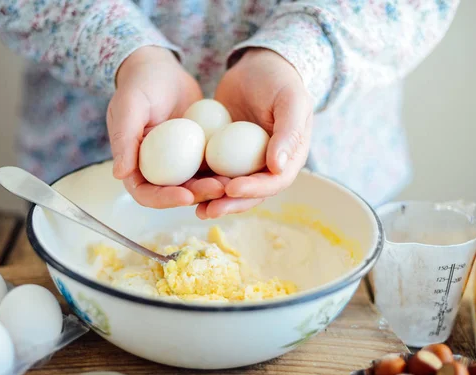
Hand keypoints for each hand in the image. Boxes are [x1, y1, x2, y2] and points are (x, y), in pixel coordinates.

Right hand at [107, 46, 225, 208]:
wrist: (161, 67)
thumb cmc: (139, 84)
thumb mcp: (128, 108)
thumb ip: (123, 140)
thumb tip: (120, 175)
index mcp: (134, 165)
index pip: (146, 193)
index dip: (164, 199)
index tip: (186, 195)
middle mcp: (156, 169)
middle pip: (175, 193)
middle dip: (197, 194)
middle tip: (218, 188)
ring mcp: (179, 163)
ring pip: (197, 183)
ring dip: (214, 186)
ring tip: (232, 182)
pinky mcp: (198, 153)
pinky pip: (211, 166)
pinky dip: (224, 170)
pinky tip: (241, 168)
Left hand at [197, 48, 312, 218]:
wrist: (257, 65)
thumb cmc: (280, 80)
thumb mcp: (291, 100)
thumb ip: (289, 133)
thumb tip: (277, 167)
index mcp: (289, 158)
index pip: (273, 182)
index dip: (254, 190)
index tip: (231, 188)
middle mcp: (268, 166)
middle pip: (250, 193)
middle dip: (229, 203)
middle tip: (208, 208)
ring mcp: (245, 162)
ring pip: (230, 188)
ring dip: (213, 199)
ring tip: (194, 205)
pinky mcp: (224, 155)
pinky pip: (213, 171)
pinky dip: (201, 181)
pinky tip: (183, 186)